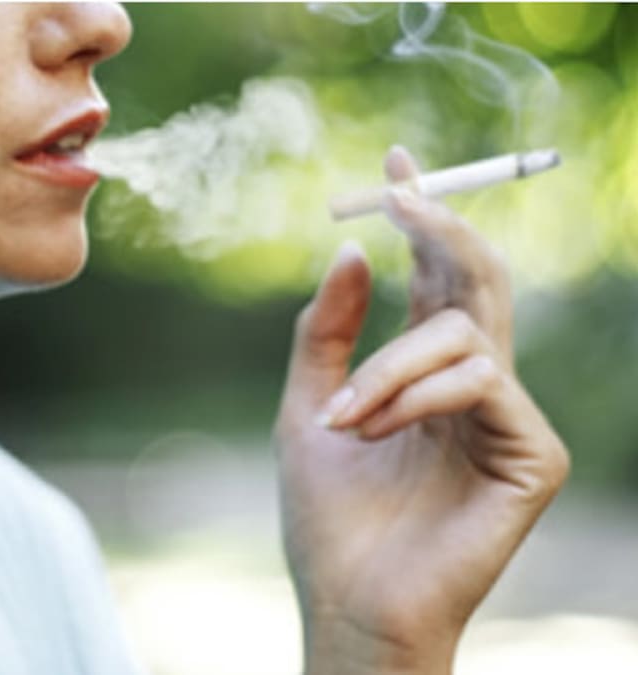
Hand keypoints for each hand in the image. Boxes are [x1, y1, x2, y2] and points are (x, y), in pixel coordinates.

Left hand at [274, 146, 569, 673]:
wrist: (348, 602)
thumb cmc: (328, 517)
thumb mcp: (307, 407)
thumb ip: (328, 332)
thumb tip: (352, 246)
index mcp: (424, 371)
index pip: (437, 276)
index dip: (423, 215)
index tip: (395, 161)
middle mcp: (473, 384)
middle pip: (477, 278)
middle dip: (438, 225)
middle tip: (397, 191)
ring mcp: (509, 418)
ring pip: (463, 332)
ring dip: (386, 366)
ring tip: (340, 421)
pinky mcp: (535, 454)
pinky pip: (479, 382)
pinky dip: (413, 396)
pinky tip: (372, 433)